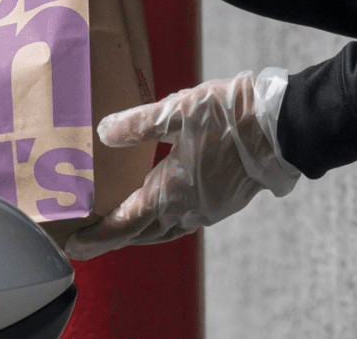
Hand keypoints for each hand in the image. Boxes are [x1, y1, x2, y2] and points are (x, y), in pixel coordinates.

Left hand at [64, 68, 298, 260]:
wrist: (283, 127)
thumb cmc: (231, 117)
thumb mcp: (177, 111)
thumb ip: (137, 124)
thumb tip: (104, 132)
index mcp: (172, 192)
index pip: (125, 223)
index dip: (97, 237)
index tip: (73, 245)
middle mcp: (189, 209)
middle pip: (142, 233)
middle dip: (113, 238)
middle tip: (87, 239)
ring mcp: (208, 208)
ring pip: (165, 230)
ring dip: (139, 232)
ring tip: (118, 226)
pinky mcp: (222, 201)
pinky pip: (184, 221)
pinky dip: (163, 221)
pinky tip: (160, 206)